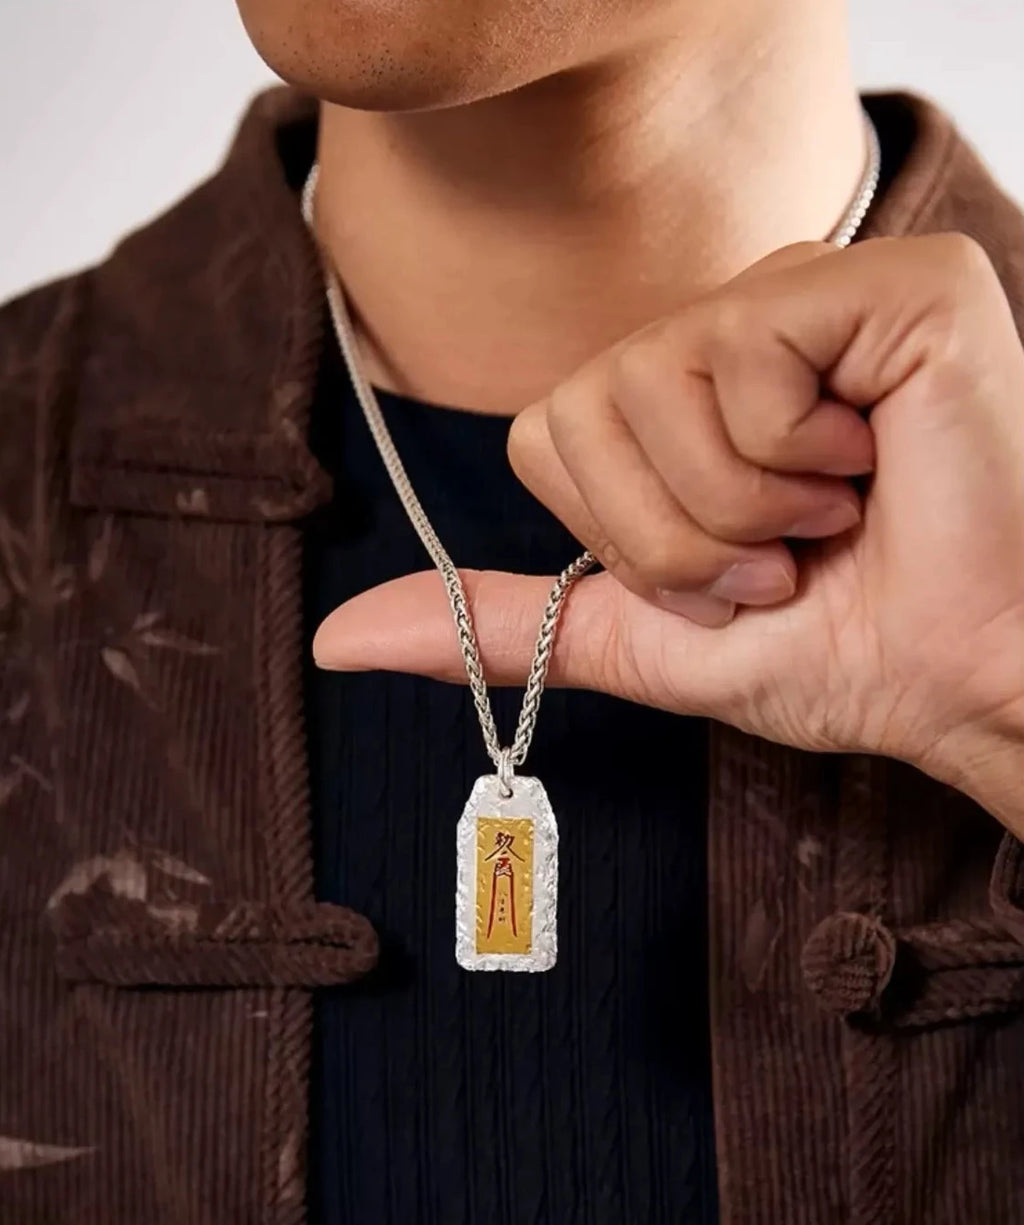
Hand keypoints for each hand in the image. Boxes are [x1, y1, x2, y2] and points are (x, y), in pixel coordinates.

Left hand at [314, 235, 1023, 822]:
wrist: (970, 678)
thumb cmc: (837, 649)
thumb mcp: (644, 638)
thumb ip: (503, 623)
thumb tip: (337, 639)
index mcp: (685, 393)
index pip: (549, 428)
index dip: (627, 535)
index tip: (732, 577)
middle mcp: (739, 322)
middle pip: (586, 402)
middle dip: (679, 534)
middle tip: (788, 554)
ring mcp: (809, 290)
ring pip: (654, 379)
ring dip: (743, 508)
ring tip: (836, 517)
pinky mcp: (888, 282)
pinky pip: (747, 361)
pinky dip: (798, 460)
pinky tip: (879, 463)